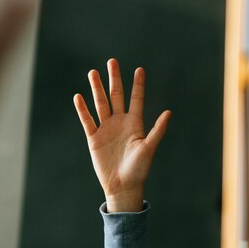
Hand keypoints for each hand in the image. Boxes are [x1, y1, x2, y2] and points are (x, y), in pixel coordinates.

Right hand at [74, 58, 170, 211]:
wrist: (123, 186)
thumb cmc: (139, 169)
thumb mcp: (149, 148)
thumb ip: (157, 130)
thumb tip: (169, 112)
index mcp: (135, 123)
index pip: (136, 99)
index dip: (138, 85)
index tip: (139, 69)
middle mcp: (120, 123)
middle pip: (116, 96)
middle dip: (114, 79)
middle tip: (111, 62)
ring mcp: (106, 129)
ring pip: (101, 104)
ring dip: (97, 89)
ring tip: (93, 73)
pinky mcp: (94, 138)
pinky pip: (88, 121)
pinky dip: (83, 110)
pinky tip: (79, 97)